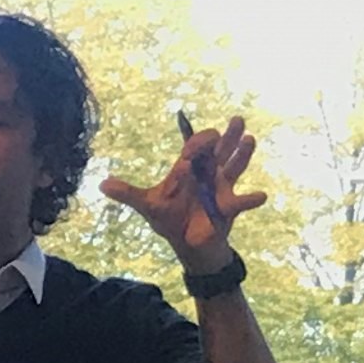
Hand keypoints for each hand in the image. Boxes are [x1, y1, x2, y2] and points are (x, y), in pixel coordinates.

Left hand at [99, 116, 266, 271]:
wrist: (185, 243)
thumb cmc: (169, 219)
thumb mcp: (147, 206)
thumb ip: (128, 194)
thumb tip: (101, 184)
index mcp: (188, 167)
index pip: (195, 146)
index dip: (195, 145)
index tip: (188, 155)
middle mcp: (207, 172)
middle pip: (220, 149)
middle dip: (227, 136)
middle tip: (237, 119)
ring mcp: (220, 187)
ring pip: (234, 167)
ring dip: (242, 155)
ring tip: (250, 140)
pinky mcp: (228, 206)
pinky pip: (242, 201)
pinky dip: (251, 199)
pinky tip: (261, 195)